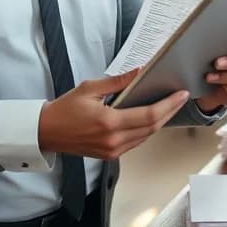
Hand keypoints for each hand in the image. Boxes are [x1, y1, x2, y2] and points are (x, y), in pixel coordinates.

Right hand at [38, 67, 188, 160]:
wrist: (46, 132)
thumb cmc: (64, 109)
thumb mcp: (90, 88)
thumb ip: (118, 81)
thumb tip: (139, 71)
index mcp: (109, 122)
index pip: (148, 115)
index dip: (168, 105)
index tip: (180, 95)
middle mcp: (113, 140)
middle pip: (152, 128)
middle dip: (169, 112)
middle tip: (180, 98)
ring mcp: (112, 150)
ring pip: (145, 136)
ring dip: (159, 122)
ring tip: (169, 106)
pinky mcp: (110, 155)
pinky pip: (135, 142)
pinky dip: (146, 130)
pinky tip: (150, 118)